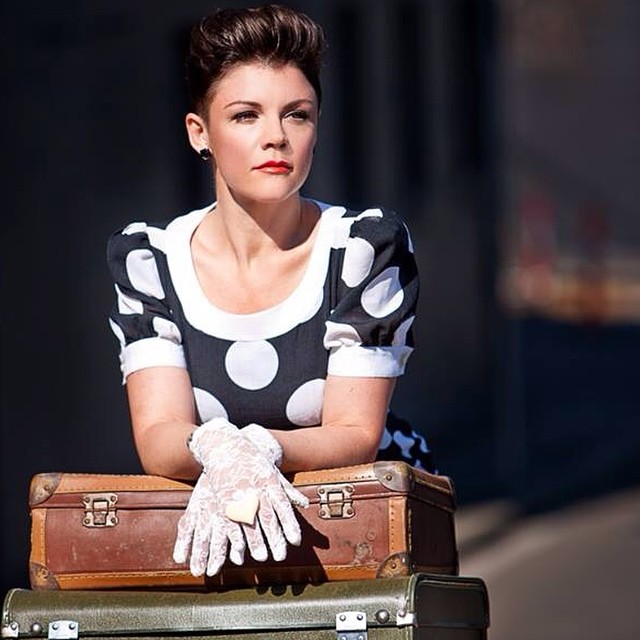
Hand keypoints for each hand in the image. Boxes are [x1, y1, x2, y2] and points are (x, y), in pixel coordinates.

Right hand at [173, 418, 307, 575]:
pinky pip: (230, 521)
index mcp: (269, 481)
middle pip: (267, 516)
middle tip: (281, 556)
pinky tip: (239, 549)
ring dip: (255, 541)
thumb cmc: (252, 459)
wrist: (224, 445)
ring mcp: (238, 494)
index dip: (290, 523)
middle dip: (275, 537)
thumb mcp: (272, 470)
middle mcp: (255, 488)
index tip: (296, 541)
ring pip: (248, 521)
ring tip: (262, 557)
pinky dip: (234, 536)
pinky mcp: (222, 499)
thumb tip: (304, 504)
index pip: (282, 505)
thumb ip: (287, 489)